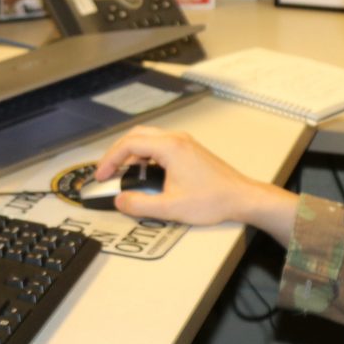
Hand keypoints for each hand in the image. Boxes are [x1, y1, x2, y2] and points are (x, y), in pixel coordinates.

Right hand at [94, 126, 296, 240]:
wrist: (241, 198)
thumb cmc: (214, 200)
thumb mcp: (171, 208)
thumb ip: (140, 204)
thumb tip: (120, 201)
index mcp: (170, 147)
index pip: (129, 145)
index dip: (110, 160)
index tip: (101, 176)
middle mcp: (177, 140)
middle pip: (136, 136)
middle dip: (117, 153)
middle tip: (106, 171)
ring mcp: (184, 143)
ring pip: (148, 139)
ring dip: (131, 153)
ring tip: (121, 172)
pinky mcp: (189, 150)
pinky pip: (159, 145)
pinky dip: (145, 155)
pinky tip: (143, 173)